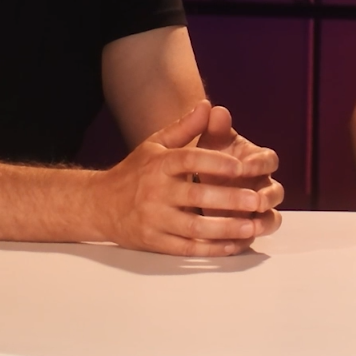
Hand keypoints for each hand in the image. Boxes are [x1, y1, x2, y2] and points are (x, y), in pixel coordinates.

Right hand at [90, 101, 282, 255]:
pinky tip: (233, 245)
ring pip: (194, 228)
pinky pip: (186, 249)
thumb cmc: (134, 172)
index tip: (242, 166)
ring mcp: (154, 219)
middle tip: (257, 199)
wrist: (99, 205)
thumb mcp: (155, 145)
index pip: (189, 160)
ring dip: (225, 229)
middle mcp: (155, 192)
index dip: (216, 162)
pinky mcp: (154, 242)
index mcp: (159, 164)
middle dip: (228, 199)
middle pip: (195, 197)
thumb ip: (184, 128)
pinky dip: (211, 250)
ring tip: (252, 226)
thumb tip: (207, 105)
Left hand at [193, 104, 287, 229]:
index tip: (243, 166)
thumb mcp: (207, 142)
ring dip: (264, 223)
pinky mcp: (246, 229)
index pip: (269, 160)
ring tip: (252, 228)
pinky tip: (234, 244)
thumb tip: (216, 110)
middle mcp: (261, 185)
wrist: (191, 181)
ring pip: (271, 218)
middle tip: (255, 201)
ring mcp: (256, 210)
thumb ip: (214, 128)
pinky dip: (245, 241)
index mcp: (256, 161)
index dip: (259, 164)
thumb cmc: (205, 158)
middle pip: (276, 192)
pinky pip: (252, 238)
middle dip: (268, 197)